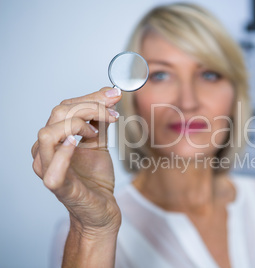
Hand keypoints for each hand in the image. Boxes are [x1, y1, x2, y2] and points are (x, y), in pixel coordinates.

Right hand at [31, 87, 122, 236]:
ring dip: (77, 124)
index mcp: (55, 137)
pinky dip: (63, 154)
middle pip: (58, 114)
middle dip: (89, 107)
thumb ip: (100, 119)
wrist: (101, 209)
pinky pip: (51, 170)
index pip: (65, 107)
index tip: (114, 95)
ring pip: (48, 134)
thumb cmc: (95, 177)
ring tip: (96, 132)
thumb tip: (110, 94)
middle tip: (112, 111)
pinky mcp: (58, 187)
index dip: (90, 97)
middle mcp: (46, 150)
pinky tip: (77, 143)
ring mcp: (49, 168)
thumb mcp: (99, 142)